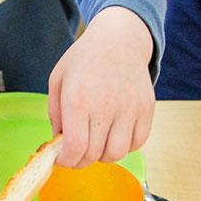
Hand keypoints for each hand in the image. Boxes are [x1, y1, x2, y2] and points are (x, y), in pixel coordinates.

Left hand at [48, 7, 154, 167]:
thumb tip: (59, 142)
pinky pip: (136, 143)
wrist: (119, 39)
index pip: (75, 147)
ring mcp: (130, 108)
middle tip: (75, 153)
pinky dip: (124, 147)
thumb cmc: (84, 59)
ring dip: (102, 156)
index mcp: (78, 99)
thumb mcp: (58, 80)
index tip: (62, 159)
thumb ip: (55, 113)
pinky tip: (113, 135)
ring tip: (95, 143)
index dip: (66, 161)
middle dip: (80, 161)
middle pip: (93, 154)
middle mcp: (105, 106)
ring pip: (116, 154)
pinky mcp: (146, 109)